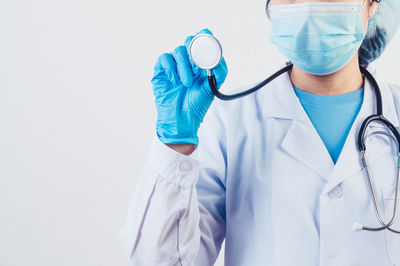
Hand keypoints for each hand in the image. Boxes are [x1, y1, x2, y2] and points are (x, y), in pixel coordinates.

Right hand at [152, 28, 227, 144]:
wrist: (181, 120)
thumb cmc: (196, 105)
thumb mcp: (212, 88)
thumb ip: (219, 72)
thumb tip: (219, 58)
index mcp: (200, 64)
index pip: (202, 44)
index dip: (204, 37)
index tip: (207, 35)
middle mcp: (187, 62)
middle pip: (189, 42)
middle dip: (193, 48)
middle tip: (197, 62)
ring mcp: (174, 66)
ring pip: (178, 51)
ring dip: (184, 66)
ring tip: (187, 83)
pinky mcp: (161, 71)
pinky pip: (165, 58)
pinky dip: (171, 67)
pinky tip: (174, 80)